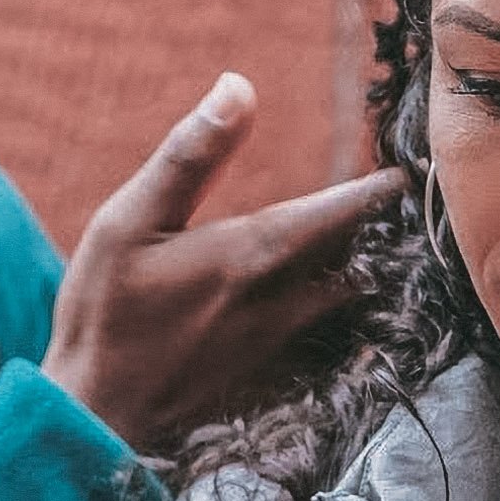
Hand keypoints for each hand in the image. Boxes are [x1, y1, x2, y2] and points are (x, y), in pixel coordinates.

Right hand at [48, 74, 403, 450]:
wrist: (96, 414)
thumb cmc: (104, 312)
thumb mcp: (129, 220)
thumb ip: (190, 156)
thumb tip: (238, 85)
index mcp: (251, 255)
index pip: (335, 214)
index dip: (373, 192)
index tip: (403, 174)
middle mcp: (278, 301)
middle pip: (347, 258)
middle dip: (370, 231)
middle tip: (391, 206)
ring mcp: (274, 345)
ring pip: (337, 300)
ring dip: (355, 272)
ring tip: (368, 249)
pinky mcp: (263, 377)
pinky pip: (317, 339)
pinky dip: (331, 317)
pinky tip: (324, 310)